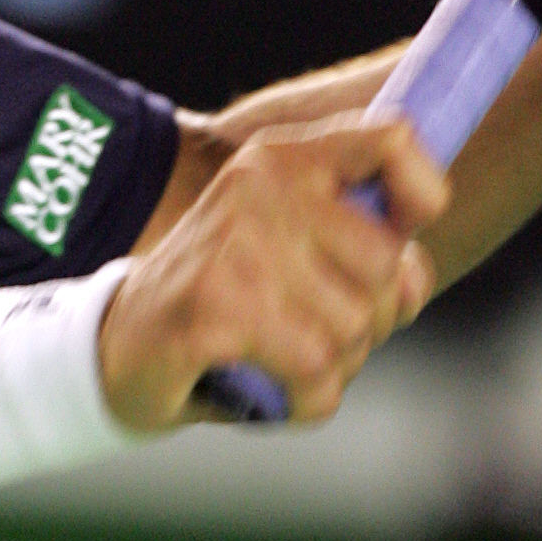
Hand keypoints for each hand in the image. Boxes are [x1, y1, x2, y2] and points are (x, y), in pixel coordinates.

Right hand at [97, 115, 446, 429]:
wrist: (117, 346)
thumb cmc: (227, 299)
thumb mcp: (295, 249)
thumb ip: (369, 250)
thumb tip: (410, 277)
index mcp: (280, 160)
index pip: (396, 139)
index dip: (424, 193)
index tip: (403, 233)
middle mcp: (258, 187)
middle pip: (388, 265)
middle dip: (367, 317)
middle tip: (306, 322)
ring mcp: (235, 245)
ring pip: (354, 329)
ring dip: (331, 365)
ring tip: (276, 352)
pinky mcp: (216, 307)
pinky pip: (316, 372)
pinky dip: (305, 401)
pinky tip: (266, 387)